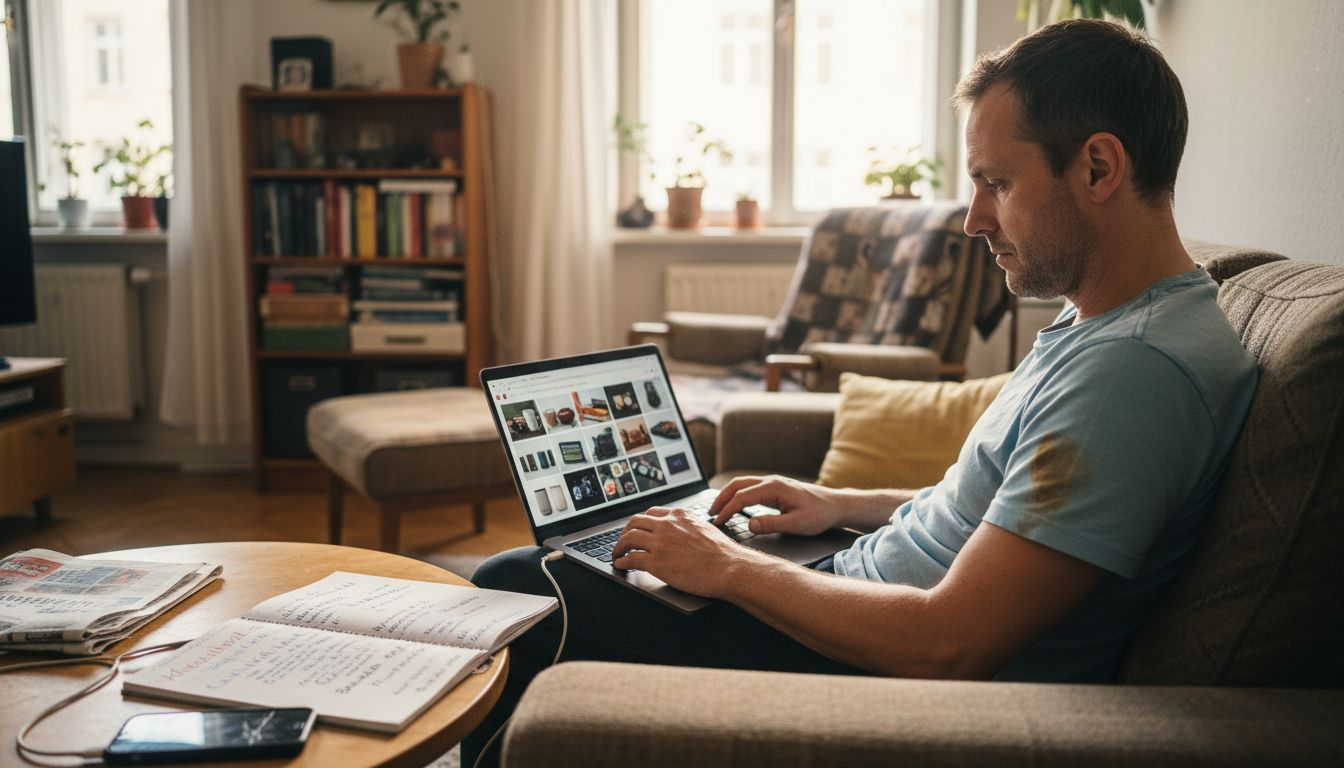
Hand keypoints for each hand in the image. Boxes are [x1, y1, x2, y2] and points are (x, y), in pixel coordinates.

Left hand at [612, 507, 762, 597]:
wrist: (729, 567)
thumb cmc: (723, 552)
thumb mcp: (704, 528)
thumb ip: (688, 527)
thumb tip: (682, 534)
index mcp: (679, 515)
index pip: (651, 513)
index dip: (640, 522)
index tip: (637, 528)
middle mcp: (667, 525)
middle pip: (635, 522)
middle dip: (626, 531)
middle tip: (623, 540)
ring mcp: (660, 543)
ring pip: (629, 538)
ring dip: (619, 546)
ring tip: (617, 553)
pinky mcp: (656, 562)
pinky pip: (631, 558)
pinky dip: (622, 561)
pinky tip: (620, 564)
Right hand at [709, 475, 842, 535]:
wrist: (835, 506)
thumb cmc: (819, 515)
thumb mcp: (796, 524)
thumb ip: (771, 524)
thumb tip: (749, 524)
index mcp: (774, 487)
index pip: (742, 497)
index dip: (727, 510)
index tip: (717, 523)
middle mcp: (771, 481)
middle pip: (737, 484)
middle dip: (721, 498)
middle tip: (710, 514)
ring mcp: (773, 482)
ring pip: (742, 483)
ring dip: (727, 495)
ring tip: (717, 510)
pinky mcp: (775, 487)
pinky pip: (750, 487)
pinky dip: (737, 494)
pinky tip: (734, 505)